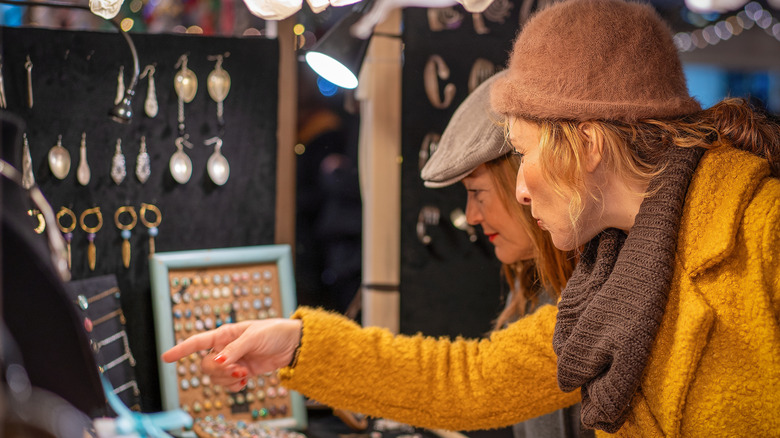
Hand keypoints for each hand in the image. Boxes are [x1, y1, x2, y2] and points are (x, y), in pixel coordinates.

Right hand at [161, 318, 301, 391]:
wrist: (292, 344)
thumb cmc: (274, 332)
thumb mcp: (254, 336)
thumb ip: (234, 350)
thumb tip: (218, 361)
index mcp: (224, 334)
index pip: (198, 342)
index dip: (181, 349)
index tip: (166, 357)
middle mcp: (225, 348)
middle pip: (206, 366)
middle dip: (219, 371)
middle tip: (238, 369)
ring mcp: (233, 362)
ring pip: (216, 378)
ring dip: (228, 379)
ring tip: (245, 373)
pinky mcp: (242, 372)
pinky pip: (228, 385)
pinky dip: (234, 386)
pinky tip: (245, 381)